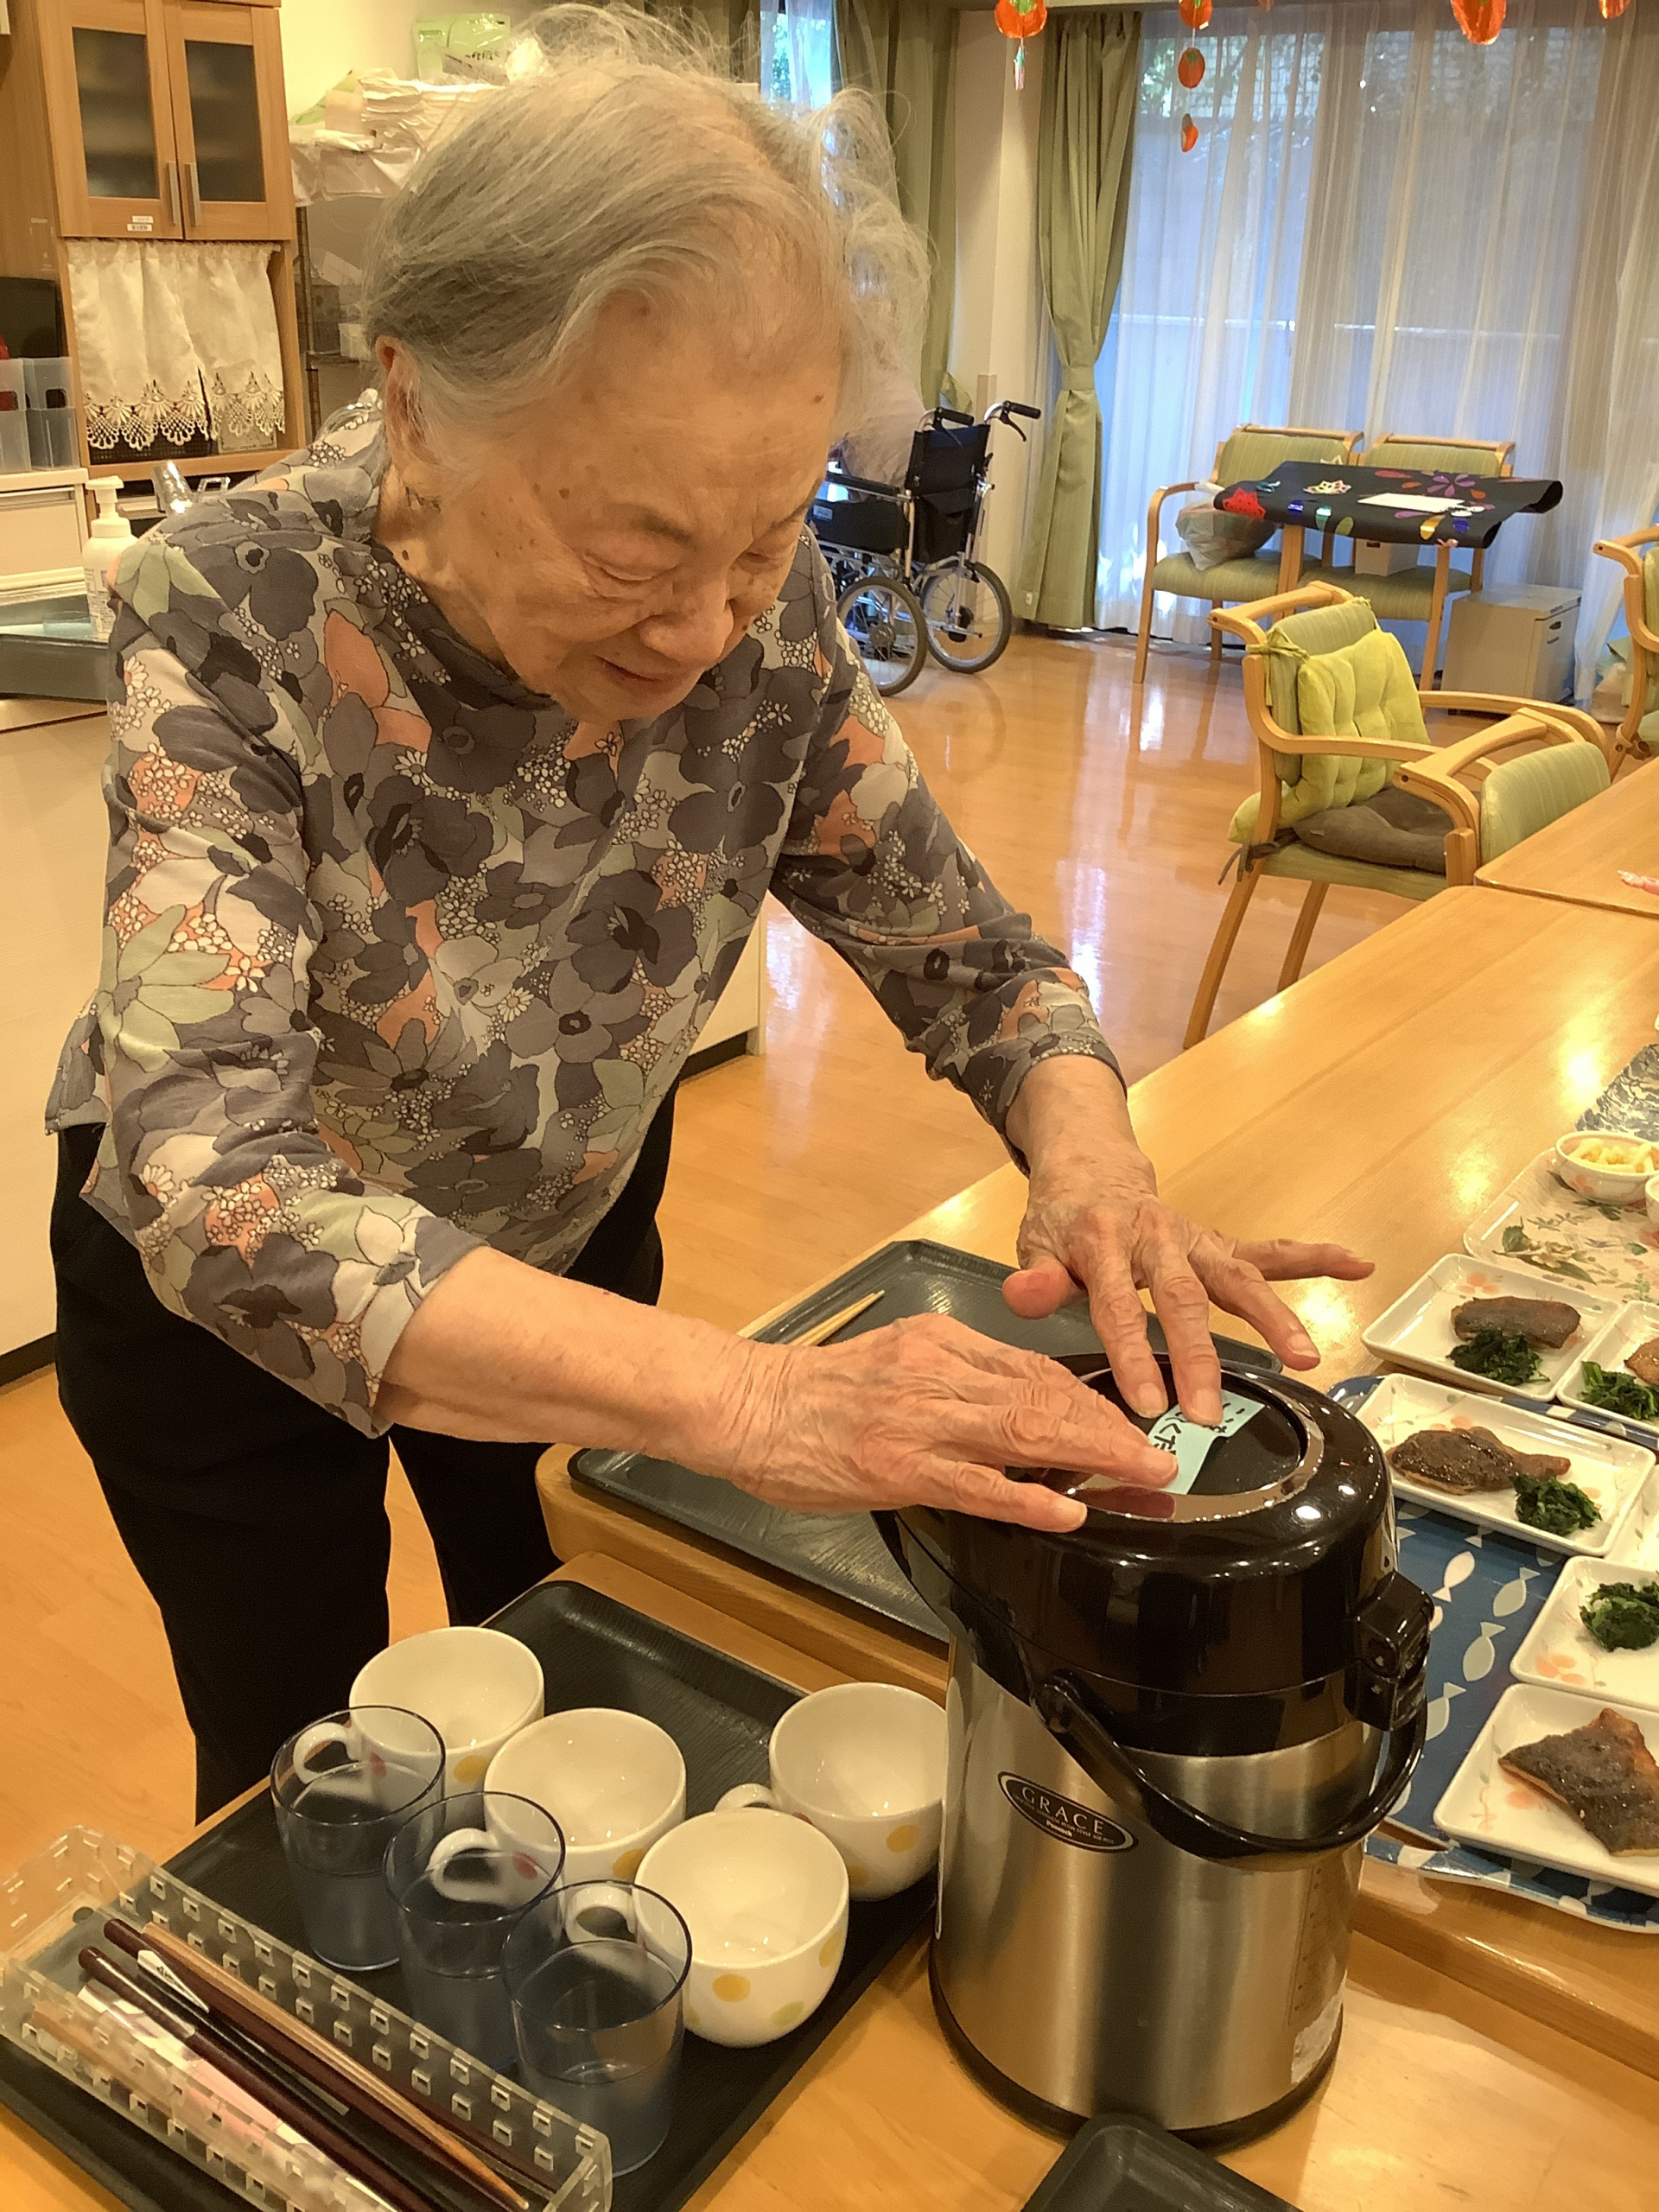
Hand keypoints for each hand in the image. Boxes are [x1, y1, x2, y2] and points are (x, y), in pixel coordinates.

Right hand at [718, 1315, 1177, 1532]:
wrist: (749, 1405)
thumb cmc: (816, 1393)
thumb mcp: (897, 1359)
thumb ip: (956, 1375)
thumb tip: (1019, 1402)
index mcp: (942, 1342)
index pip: (1036, 1368)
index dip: (1093, 1399)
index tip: (1134, 1423)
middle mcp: (941, 1373)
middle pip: (1046, 1396)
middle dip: (1113, 1428)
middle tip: (1165, 1455)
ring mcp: (923, 1421)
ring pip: (1025, 1431)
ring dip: (1094, 1454)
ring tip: (1144, 1475)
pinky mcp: (901, 1467)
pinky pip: (977, 1484)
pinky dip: (1029, 1496)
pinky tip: (1069, 1509)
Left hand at [1004, 1059, 1373, 1424]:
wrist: (1091, 1171)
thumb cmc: (1062, 1222)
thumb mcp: (1034, 1244)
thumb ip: (1036, 1276)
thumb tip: (1027, 1296)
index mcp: (1103, 1242)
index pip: (1118, 1305)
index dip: (1133, 1354)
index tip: (1148, 1403)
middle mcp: (1156, 1237)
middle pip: (1183, 1299)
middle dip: (1199, 1357)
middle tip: (1209, 1412)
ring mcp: (1194, 1241)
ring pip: (1237, 1279)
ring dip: (1273, 1317)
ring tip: (1305, 1357)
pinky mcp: (1218, 1245)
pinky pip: (1269, 1252)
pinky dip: (1314, 1257)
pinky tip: (1358, 1264)